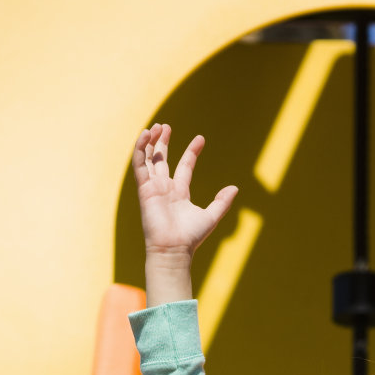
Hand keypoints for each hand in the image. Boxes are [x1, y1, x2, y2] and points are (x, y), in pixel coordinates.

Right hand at [133, 123, 237, 257]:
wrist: (173, 248)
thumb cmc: (190, 237)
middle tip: (166, 126)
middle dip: (163, 143)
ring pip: (149, 159)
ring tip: (156, 126)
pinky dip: (140, 149)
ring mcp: (153, 187)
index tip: (200, 139)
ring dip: (151, 142)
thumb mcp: (211, 216)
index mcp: (180, 193)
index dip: (192, 152)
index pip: (185, 167)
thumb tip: (235, 188)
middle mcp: (165, 188)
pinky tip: (146, 134)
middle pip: (162, 160)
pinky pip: (139, 164)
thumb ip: (222, 202)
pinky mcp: (144, 188)